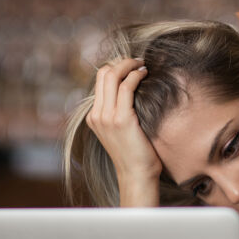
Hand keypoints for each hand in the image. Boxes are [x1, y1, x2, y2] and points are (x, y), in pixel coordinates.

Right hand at [86, 58, 160, 205]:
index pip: (100, 80)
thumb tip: (131, 94)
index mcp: (94, 117)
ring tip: (142, 65)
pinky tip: (145, 74)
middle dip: (122, 62)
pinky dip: (135, 75)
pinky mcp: (121, 119)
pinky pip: (126, 87)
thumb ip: (119, 114)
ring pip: (112, 76)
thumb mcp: (121, 133)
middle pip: (103, 73)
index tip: (131, 67)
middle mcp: (96, 115)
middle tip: (138, 62)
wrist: (136, 176)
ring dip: (129, 65)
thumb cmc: (135, 156)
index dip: (115, 67)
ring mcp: (106, 117)